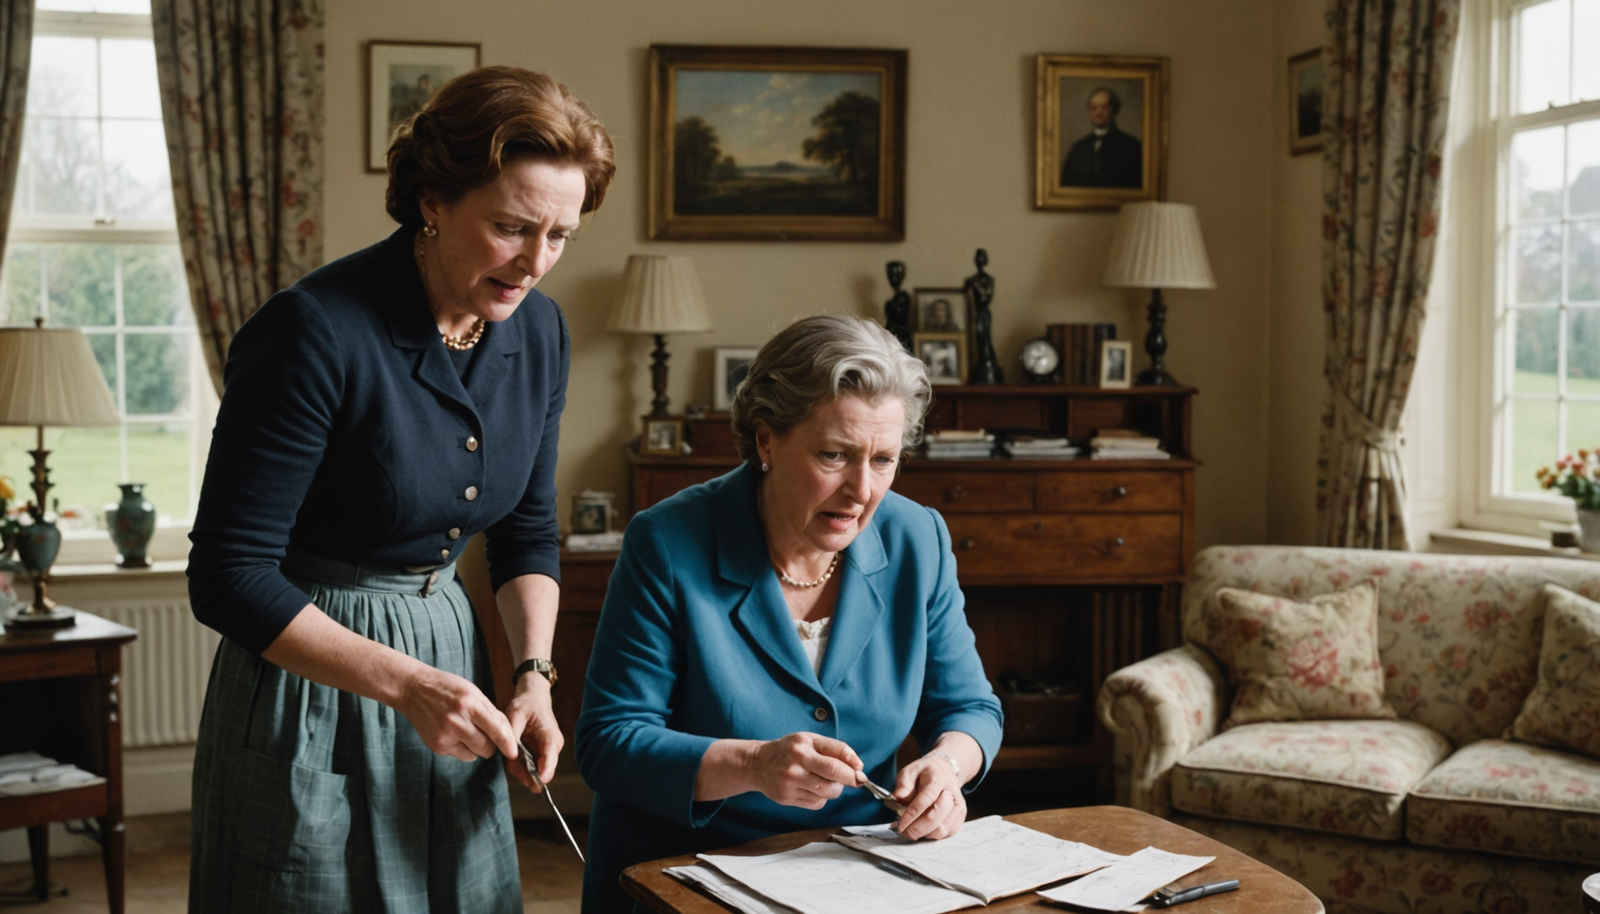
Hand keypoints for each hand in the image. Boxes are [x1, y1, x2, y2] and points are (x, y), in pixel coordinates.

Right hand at [394, 665, 516, 762]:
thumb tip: (507, 733)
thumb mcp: (472, 692)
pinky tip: (453, 733)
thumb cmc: (447, 688)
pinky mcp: (437, 746)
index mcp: (470, 705)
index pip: (496, 730)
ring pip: (474, 754)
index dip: (507, 744)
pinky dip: (462, 748)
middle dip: (491, 744)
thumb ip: (490, 712)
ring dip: (476, 747)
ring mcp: (445, 736)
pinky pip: (460, 755)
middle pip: (487, 747)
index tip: (514, 754)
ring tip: (465, 729)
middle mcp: (458, 722)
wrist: (414, 690)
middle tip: (484, 733)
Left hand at [504, 674, 561, 791]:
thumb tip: (510, 753)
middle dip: (525, 774)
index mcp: (550, 737)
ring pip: (535, 771)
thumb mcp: (516, 714)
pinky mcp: (540, 754)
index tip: (537, 785)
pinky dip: (520, 766)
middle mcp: (552, 748)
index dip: (543, 773)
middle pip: (541, 771)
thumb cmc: (526, 704)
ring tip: (510, 758)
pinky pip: (530, 766)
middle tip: (510, 765)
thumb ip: (513, 734)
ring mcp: (547, 752)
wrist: (533, 697)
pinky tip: (512, 757)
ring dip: (520, 770)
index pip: (550, 759)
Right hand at [747, 733, 862, 809]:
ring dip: (835, 789)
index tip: (859, 770)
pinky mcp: (787, 798)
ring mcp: (790, 782)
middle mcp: (796, 763)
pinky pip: (817, 803)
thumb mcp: (810, 740)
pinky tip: (812, 788)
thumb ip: (834, 750)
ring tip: (827, 781)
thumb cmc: (789, 750)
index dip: (853, 765)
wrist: (758, 764)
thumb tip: (858, 766)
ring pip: (827, 793)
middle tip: (854, 780)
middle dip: (850, 780)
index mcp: (803, 745)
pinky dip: (821, 797)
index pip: (836, 757)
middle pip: (833, 777)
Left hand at [890, 754, 966, 839]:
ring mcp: (958, 807)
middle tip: (903, 831)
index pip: (926, 799)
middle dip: (916, 829)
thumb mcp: (910, 772)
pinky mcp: (960, 818)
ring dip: (924, 833)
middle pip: (935, 817)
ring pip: (941, 829)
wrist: (945, 771)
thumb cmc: (924, 773)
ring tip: (912, 829)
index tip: (900, 826)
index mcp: (938, 779)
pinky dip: (932, 835)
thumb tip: (898, 799)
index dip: (912, 815)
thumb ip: (903, 786)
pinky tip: (924, 829)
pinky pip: (946, 834)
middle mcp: (952, 794)